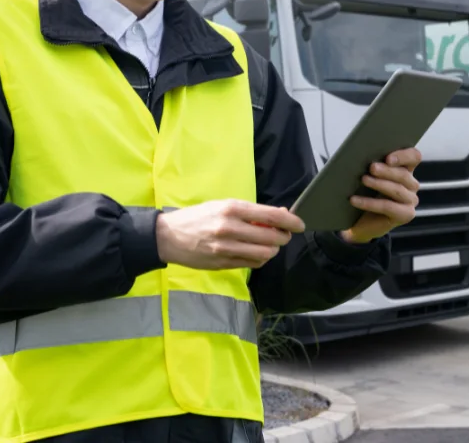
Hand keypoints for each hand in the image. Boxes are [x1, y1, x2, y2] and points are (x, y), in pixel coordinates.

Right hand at [155, 199, 305, 269]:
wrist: (168, 236)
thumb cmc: (199, 217)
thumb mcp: (224, 205)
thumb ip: (252, 211)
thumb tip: (281, 213)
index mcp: (232, 209)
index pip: (272, 216)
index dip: (291, 221)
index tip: (300, 224)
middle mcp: (230, 228)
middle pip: (272, 238)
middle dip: (283, 237)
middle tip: (283, 235)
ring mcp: (226, 249)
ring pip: (264, 254)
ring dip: (273, 250)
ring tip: (269, 244)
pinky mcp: (222, 264)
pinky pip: (251, 264)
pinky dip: (260, 259)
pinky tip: (255, 252)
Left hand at [341, 147, 421, 244]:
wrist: (362, 221)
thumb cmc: (366, 193)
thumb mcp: (369, 176)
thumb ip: (372, 165)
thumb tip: (358, 156)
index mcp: (406, 168)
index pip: (414, 156)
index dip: (403, 155)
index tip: (388, 158)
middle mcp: (411, 184)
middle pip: (404, 174)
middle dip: (387, 170)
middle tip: (372, 167)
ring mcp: (410, 200)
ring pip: (397, 190)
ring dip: (379, 184)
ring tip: (364, 180)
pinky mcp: (406, 214)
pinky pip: (388, 206)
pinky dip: (370, 203)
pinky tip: (355, 200)